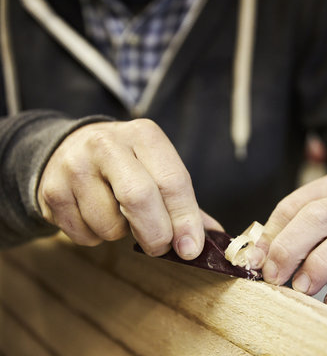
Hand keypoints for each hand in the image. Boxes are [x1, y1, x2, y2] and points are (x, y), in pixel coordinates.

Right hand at [37, 119, 221, 258]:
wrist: (67, 150)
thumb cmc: (126, 165)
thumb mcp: (157, 169)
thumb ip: (186, 203)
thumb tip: (216, 238)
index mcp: (144, 135)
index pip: (173, 181)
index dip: (185, 219)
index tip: (191, 248)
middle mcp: (108, 144)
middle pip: (139, 198)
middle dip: (156, 234)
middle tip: (160, 246)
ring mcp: (75, 166)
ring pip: (110, 224)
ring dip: (122, 234)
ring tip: (118, 214)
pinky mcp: (52, 191)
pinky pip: (85, 235)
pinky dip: (97, 237)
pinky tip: (94, 215)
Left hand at [249, 173, 326, 310]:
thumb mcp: (315, 232)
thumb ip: (286, 238)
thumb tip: (254, 259)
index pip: (295, 205)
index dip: (272, 234)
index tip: (256, 262)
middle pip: (321, 215)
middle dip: (291, 246)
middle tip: (274, 276)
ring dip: (320, 265)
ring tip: (301, 289)